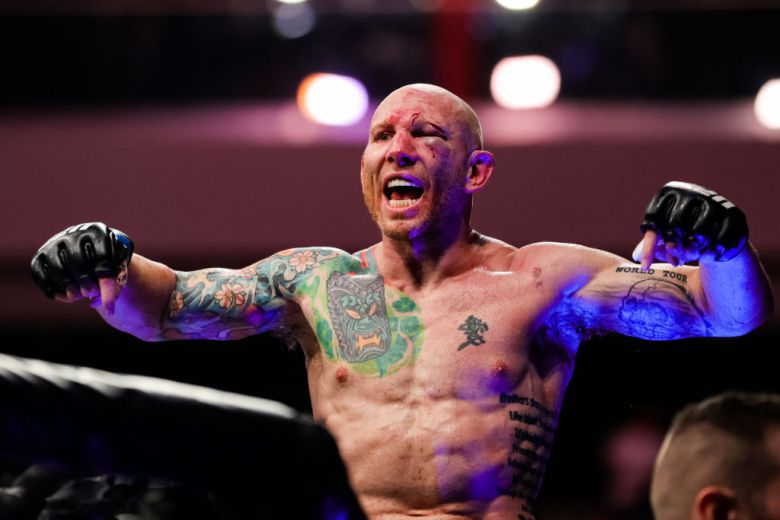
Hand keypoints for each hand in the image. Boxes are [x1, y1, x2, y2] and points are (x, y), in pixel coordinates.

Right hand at [30, 223, 133, 313]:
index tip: (109, 306)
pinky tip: (66, 296)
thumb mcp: (116, 267)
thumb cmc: (105, 260)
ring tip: (78, 296)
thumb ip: (112, 285)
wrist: (84, 246)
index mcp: (98, 232)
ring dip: (70, 290)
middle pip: (79, 263)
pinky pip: (42, 277)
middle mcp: (74, 234)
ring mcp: (54, 243)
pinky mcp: (39, 256)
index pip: (103, 258)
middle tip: (90, 294)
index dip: (106, 284)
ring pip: (59, 270)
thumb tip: (102, 306)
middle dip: (86, 285)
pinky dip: (54, 292)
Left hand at [633, 181, 747, 269]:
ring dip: (693, 251)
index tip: (645, 266)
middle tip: (675, 259)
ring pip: (699, 235)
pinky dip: (711, 254)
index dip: (649, 245)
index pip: (655, 219)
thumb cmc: (683, 231)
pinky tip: (709, 256)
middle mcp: (692, 192)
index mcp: (670, 191)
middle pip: (676, 226)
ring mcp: (715, 202)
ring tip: (692, 254)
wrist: (720, 227)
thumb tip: (638, 257)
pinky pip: (719, 241)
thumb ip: (651, 244)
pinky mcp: (734, 215)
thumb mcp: (664, 234)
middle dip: (674, 248)